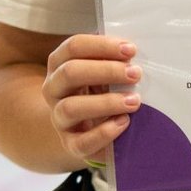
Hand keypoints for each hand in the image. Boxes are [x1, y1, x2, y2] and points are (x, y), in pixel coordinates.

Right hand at [42, 34, 141, 169]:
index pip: (74, 47)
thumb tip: (136, 54)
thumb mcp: (103, 74)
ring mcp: (58, 118)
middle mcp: (53, 89)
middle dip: (106, 71)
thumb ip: (114, 62)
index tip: (131, 50)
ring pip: (71, 107)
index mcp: (59, 65)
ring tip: (134, 101)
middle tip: (135, 74)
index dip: (102, 45)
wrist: (88, 129)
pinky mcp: (70, 144)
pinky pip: (81, 142)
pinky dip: (104, 133)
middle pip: (70, 73)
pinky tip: (124, 122)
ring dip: (106, 102)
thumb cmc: (101, 92)